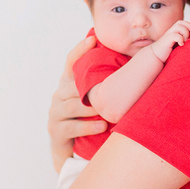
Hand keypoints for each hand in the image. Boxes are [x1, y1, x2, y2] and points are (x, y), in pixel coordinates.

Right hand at [48, 36, 106, 172]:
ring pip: (72, 105)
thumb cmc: (89, 119)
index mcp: (69, 84)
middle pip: (72, 85)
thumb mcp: (95, 100)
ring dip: (91, 108)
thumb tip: (133, 66)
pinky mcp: (57, 130)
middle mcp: (59, 95)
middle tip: (109, 86)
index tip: (92, 39)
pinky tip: (102, 126)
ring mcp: (55, 112)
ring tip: (107, 111)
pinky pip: (72, 126)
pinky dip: (88, 126)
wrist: (71, 150)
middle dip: (89, 86)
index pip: (70, 62)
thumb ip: (105, 84)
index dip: (80, 50)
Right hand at [150, 19, 189, 62]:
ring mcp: (168, 35)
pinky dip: (180, 39)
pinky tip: (181, 44)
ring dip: (185, 33)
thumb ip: (182, 41)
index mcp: (173, 32)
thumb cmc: (167, 52)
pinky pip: (175, 35)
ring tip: (186, 41)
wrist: (155, 56)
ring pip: (178, 27)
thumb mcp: (176, 45)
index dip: (189, 24)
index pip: (182, 22)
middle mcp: (171, 32)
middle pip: (180, 22)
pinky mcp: (167, 40)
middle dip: (188, 26)